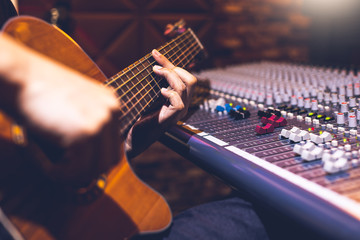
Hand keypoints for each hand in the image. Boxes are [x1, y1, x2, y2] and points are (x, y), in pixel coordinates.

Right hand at [0, 34, 121, 185]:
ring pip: (94, 170)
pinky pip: (74, 171)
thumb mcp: (70, 109)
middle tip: (58, 170)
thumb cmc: (35, 91)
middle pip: (110, 161)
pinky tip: (36, 154)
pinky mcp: (86, 133)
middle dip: (85, 172)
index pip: (113, 147)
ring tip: (44, 162)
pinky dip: (54, 172)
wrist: (17, 74)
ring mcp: (102, 122)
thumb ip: (84, 132)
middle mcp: (112, 111)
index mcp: (111, 104)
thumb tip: (88, 174)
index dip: (92, 161)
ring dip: (68, 175)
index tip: (68, 163)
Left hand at [125, 49, 196, 157]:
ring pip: (185, 86)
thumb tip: (150, 63)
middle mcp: (182, 103)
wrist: (134, 137)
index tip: (155, 53)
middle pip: (191, 79)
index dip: (171, 63)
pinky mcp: (173, 117)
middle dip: (173, 67)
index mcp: (178, 97)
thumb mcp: (148, 95)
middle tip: (156, 66)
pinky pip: (179, 101)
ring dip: (170, 75)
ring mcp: (180, 111)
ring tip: (155, 72)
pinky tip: (160, 92)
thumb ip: (154, 83)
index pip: (184, 76)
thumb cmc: (139, 116)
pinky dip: (170, 93)